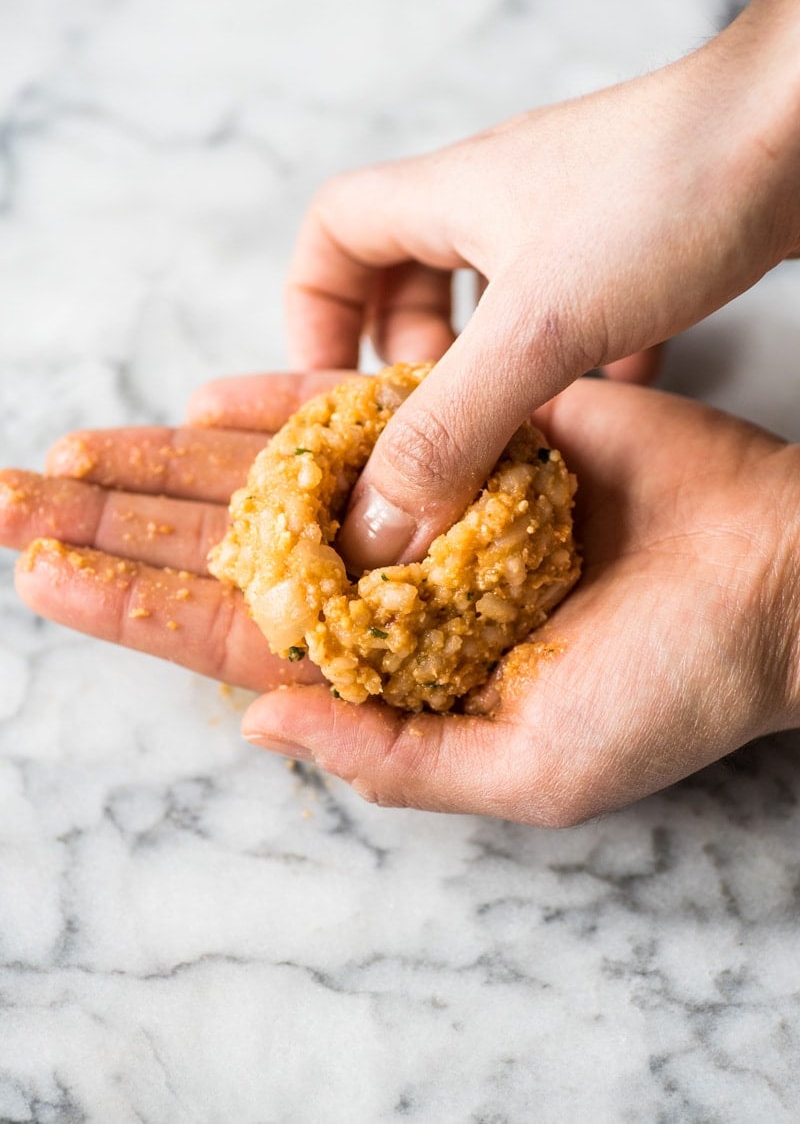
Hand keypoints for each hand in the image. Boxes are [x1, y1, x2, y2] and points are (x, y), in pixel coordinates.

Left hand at [4, 375, 798, 825]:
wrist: (769, 583)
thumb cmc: (669, 694)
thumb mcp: (531, 770)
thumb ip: (391, 758)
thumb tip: (256, 725)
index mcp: (389, 664)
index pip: (232, 634)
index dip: (130, 607)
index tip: (38, 574)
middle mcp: (385, 580)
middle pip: (225, 548)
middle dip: (117, 526)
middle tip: (10, 501)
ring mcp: (419, 498)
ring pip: (267, 476)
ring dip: (169, 461)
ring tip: (71, 451)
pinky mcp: (466, 429)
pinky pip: (355, 411)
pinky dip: (278, 406)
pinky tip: (198, 402)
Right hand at [287, 0, 799, 571]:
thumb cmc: (671, 192)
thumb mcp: (540, 327)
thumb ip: (453, 425)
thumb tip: (380, 518)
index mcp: (451, 199)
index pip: (337, 232)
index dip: (315, 312)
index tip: (329, 388)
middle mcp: (506, 206)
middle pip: (414, 281)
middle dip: (409, 367)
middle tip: (424, 433)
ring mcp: (578, 226)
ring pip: (501, 308)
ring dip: (494, 377)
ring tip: (503, 441)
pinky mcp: (644, 251)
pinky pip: (582, 320)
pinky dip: (577, 373)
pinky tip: (604, 417)